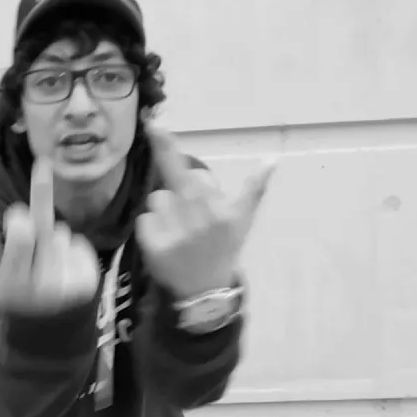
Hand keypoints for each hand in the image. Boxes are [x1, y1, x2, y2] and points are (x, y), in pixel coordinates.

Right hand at [0, 158, 100, 314]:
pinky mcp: (90, 281)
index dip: (18, 218)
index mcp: (15, 289)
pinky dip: (71, 251)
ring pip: (63, 236)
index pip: (22, 236)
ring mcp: (72, 286)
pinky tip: (64, 270)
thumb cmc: (17, 301)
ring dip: (55, 242)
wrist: (51, 333)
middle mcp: (46, 289)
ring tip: (49, 264)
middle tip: (33, 248)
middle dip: (38, 233)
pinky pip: (79, 244)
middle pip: (46, 233)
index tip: (17, 218)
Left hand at [135, 124, 276, 297]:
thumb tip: (272, 158)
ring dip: (165, 211)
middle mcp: (198, 220)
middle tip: (186, 210)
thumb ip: (254, 188)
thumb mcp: (243, 220)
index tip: (153, 125)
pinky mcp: (153, 247)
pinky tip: (167, 242)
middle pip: (174, 183)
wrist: (206, 291)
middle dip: (179, 190)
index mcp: (219, 210)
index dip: (168, 146)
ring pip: (157, 200)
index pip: (192, 173)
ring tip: (180, 231)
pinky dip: (152, 229)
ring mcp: (174, 235)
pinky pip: (145, 220)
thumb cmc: (225, 249)